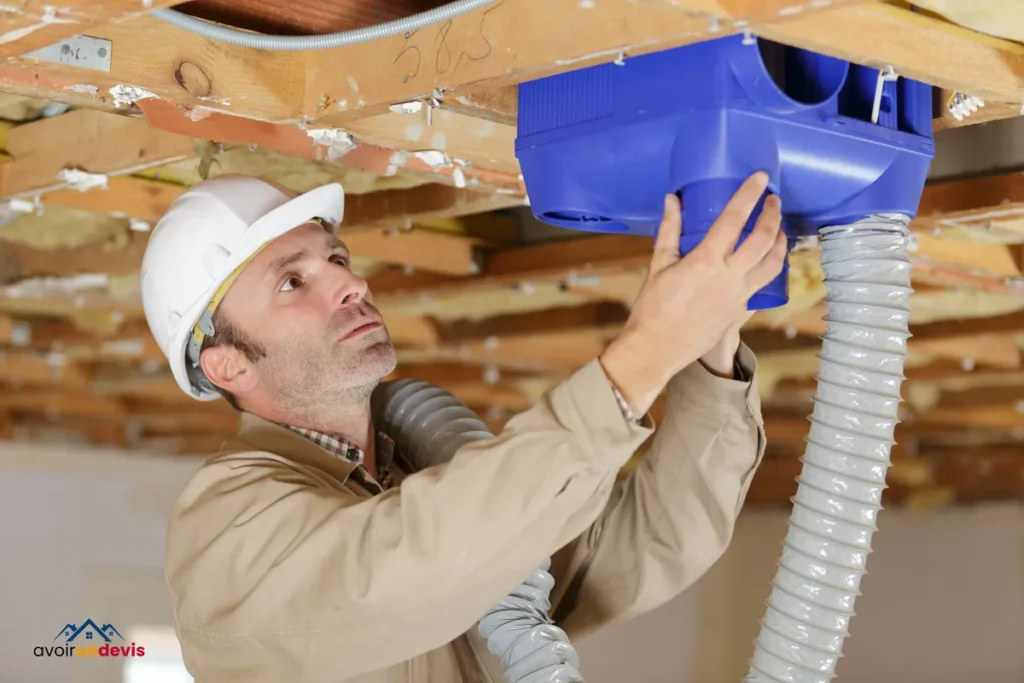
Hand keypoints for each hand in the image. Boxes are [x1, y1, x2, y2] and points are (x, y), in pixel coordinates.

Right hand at [599, 172, 784, 412]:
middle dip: (772, 216)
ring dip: (780, 243)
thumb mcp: (659, 266)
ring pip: (773, 265)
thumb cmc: (652, 308)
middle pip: (763, 240)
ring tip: (778, 230)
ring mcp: (738, 297)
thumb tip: (673, 200)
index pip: (733, 220)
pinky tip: (766, 262)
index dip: (749, 195)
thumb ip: (669, 231)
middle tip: (773, 201)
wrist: (658, 348)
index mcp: (705, 262)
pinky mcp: (741, 312)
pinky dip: (769, 270)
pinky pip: (763, 286)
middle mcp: (728, 278)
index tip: (760, 177)